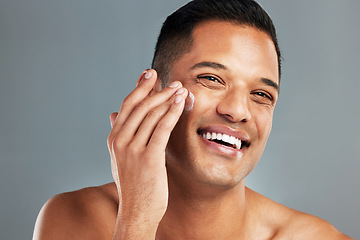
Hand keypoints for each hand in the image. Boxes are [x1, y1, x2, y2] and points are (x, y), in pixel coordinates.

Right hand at [107, 69, 187, 238]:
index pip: (127, 105)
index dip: (140, 87)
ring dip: (168, 98)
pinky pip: (162, 128)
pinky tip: (180, 102)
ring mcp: (132, 149)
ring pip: (152, 114)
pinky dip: (172, 112)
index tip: (150, 74)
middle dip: (156, 89)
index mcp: (114, 138)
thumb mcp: (120, 157)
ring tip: (180, 88)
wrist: (137, 211)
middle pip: (140, 106)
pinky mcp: (148, 157)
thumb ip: (120, 134)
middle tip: (172, 80)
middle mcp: (120, 141)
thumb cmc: (134, 183)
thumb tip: (113, 114)